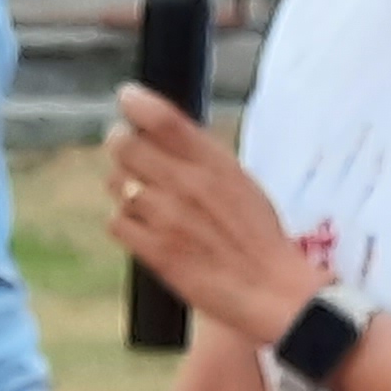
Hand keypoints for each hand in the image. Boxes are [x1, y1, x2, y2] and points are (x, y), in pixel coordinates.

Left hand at [106, 89, 320, 351]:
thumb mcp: (241, 183)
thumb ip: (201, 157)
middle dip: (122, 145)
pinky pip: (116, 222)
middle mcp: (189, 184)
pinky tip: (148, 231)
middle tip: (130, 154)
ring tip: (150, 202)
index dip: (137, 102)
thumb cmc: (260, 239)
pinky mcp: (155, 251)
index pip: (164, 118)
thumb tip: (157, 131)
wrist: (274, 292)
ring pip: (117, 182)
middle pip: (124, 144)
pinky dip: (126, 224)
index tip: (128, 98)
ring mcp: (168, 217)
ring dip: (126, 188)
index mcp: (216, 163)